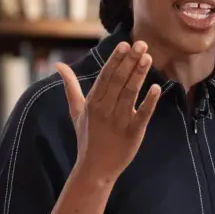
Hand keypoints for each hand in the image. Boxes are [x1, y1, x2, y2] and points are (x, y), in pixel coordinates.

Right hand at [55, 41, 160, 183]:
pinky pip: (142, 115)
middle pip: (118, 81)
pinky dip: (149, 102)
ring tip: (148, 58)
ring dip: (139, 75)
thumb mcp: (75, 110)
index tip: (125, 44)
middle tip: (141, 44)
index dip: (116, 60)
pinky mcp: (133, 133)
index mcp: (92, 102)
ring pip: (130, 94)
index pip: (105, 76)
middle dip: (130, 61)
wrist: (95, 169)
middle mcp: (105, 110)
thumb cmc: (87, 137)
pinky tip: (157, 88)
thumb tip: (57, 65)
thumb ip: (70, 86)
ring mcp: (119, 121)